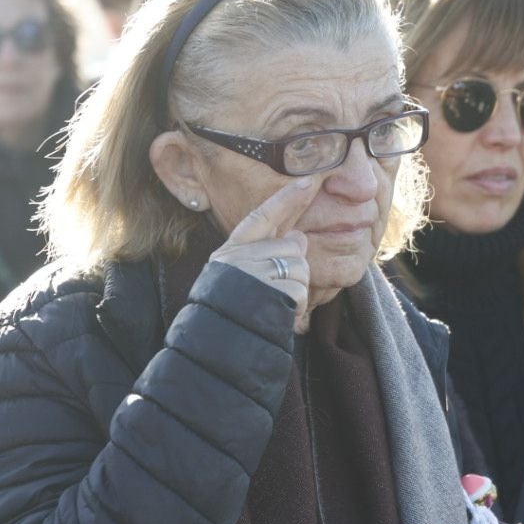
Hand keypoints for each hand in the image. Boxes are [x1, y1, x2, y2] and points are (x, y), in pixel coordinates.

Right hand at [207, 178, 317, 328]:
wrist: (216, 340)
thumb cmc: (232, 310)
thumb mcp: (245, 277)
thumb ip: (269, 253)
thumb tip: (299, 237)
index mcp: (232, 249)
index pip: (262, 216)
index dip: (285, 199)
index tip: (307, 183)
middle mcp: (239, 256)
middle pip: (290, 247)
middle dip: (293, 269)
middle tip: (276, 290)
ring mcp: (251, 273)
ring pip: (298, 268)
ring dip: (295, 290)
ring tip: (274, 303)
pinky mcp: (266, 292)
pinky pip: (299, 291)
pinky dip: (296, 306)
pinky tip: (279, 314)